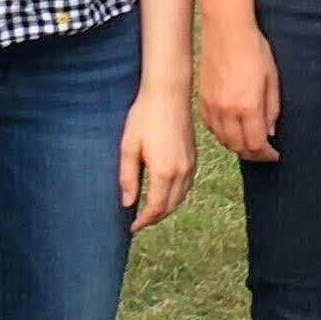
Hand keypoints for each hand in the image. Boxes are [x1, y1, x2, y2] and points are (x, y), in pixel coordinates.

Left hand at [119, 78, 196, 231]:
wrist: (168, 92)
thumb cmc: (145, 116)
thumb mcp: (128, 147)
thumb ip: (127, 177)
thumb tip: (127, 203)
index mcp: (163, 171)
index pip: (155, 208)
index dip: (144, 221)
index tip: (133, 227)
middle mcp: (181, 171)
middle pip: (171, 206)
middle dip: (156, 218)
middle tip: (140, 221)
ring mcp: (190, 163)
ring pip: (181, 197)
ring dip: (167, 207)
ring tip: (151, 209)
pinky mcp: (193, 154)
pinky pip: (187, 184)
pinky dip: (177, 194)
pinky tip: (166, 190)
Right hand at [200, 13, 280, 163]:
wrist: (226, 29)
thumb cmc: (253, 48)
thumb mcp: (272, 78)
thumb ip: (272, 108)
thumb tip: (270, 132)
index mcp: (248, 106)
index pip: (256, 144)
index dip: (266, 154)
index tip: (274, 155)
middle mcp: (227, 110)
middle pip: (238, 147)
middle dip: (253, 154)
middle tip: (263, 153)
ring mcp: (212, 106)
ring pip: (223, 140)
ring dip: (237, 146)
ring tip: (249, 144)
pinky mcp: (202, 99)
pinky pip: (210, 127)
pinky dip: (221, 135)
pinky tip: (230, 131)